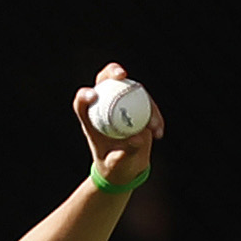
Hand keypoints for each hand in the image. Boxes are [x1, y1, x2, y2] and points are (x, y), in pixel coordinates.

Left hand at [74, 62, 164, 188]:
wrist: (127, 168)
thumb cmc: (114, 168)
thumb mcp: (117, 165)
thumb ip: (124, 153)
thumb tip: (137, 138)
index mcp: (90, 119)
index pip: (82, 102)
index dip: (84, 95)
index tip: (92, 96)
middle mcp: (105, 105)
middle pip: (105, 80)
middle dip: (112, 72)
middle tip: (122, 75)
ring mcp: (123, 102)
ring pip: (132, 88)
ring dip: (145, 102)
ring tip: (152, 127)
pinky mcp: (139, 105)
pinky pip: (148, 103)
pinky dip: (154, 116)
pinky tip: (158, 132)